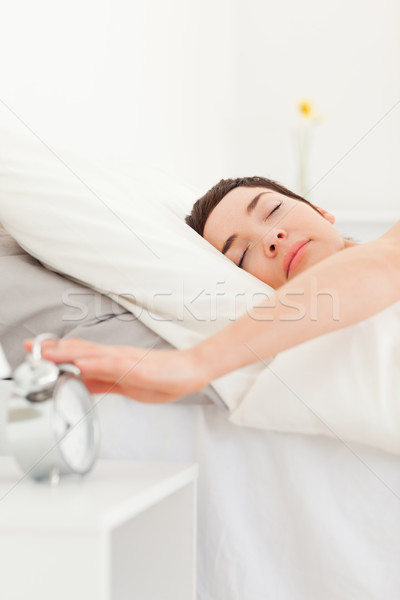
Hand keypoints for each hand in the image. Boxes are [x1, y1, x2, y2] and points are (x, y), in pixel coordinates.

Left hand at [24, 338, 208, 403]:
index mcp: (112, 362)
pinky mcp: (137, 368)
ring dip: (67, 353)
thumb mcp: (126, 384)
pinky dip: (94, 363)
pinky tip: (81, 363)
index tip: (34, 354)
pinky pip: (113, 365)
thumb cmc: (164, 377)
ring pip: (91, 353)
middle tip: (29, 348)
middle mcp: (115, 356)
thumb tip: (79, 383)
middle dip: (53, 351)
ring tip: (46, 352)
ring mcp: (126, 361)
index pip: (78, 355)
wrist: (191, 370)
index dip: (55, 355)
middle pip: (79, 350)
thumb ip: (102, 382)